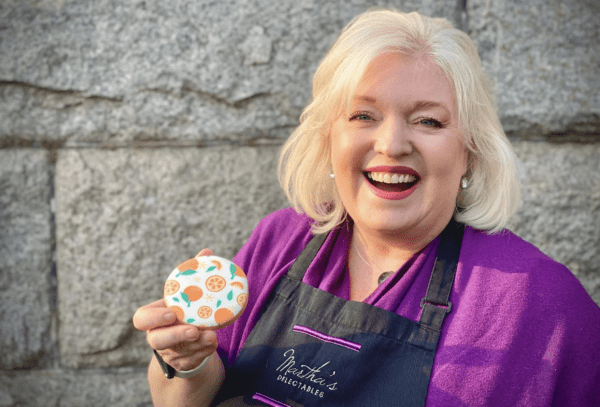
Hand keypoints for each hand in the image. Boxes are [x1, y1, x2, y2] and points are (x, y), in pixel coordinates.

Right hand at [133, 249, 217, 371]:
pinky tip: (212, 342)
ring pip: (179, 352)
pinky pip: (192, 360)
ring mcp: (169, 352)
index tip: (171, 313)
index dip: (153, 318)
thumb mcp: (187, 292)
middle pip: (156, 341)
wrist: (190, 336)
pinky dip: (204, 351)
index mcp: (153, 317)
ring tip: (212, 335)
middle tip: (193, 330)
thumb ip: (193, 273)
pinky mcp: (182, 363)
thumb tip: (207, 252)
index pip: (141, 319)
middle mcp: (157, 336)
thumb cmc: (185, 308)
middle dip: (175, 335)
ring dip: (197, 344)